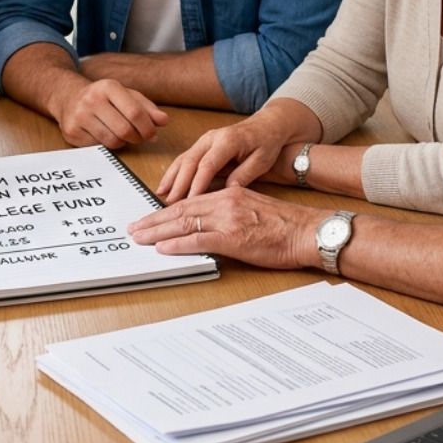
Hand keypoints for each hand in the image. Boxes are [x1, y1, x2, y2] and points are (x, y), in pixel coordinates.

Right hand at [49, 78, 168, 148]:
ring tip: (122, 136)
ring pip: (112, 141)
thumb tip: (164, 121)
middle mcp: (92, 100)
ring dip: (123, 143)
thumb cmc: (102, 97)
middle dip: (137, 138)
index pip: (135, 112)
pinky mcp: (72, 132)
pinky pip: (98, 147)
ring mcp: (79, 117)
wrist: (67, 97)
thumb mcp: (125, 95)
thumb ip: (146, 107)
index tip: (152, 134)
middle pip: (125, 130)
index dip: (148, 127)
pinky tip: (105, 135)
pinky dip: (106, 145)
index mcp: (108, 87)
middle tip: (139, 138)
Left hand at [127, 187, 322, 271]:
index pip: (189, 202)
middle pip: (180, 211)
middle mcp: (224, 202)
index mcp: (228, 194)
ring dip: (157, 232)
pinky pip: (199, 240)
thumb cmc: (285, 226)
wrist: (308, 232)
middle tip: (134, 228)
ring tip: (140, 237)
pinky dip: (178, 244)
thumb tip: (206, 225)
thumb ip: (228, 212)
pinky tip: (163, 248)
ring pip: (184, 224)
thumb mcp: (251, 209)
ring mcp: (228, 220)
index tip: (149, 218)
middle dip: (153, 220)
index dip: (165, 211)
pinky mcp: (233, 238)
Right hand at [156, 118, 288, 203]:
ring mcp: (204, 140)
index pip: (208, 164)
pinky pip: (185, 159)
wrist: (267, 125)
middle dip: (178, 183)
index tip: (189, 201)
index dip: (197, 183)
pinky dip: (174, 173)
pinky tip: (166, 186)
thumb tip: (229, 190)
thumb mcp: (262, 160)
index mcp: (228, 140)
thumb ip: (245, 174)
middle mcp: (212, 138)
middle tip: (170, 202)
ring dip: (171, 177)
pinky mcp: (202, 145)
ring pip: (183, 159)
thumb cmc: (266, 143)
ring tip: (161, 195)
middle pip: (190, 161)